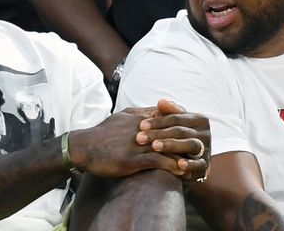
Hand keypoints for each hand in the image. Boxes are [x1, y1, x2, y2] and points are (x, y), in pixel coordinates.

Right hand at [69, 109, 185, 177]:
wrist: (82, 148)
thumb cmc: (101, 134)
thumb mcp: (120, 117)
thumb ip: (139, 114)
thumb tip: (155, 112)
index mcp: (138, 118)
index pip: (166, 117)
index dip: (180, 123)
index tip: (192, 131)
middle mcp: (139, 129)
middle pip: (170, 131)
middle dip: (186, 138)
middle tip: (200, 146)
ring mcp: (135, 145)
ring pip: (167, 146)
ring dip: (183, 153)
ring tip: (196, 159)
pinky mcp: (131, 160)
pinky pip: (157, 162)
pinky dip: (172, 166)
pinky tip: (182, 171)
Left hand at [135, 99, 210, 180]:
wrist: (188, 160)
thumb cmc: (175, 137)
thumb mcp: (173, 124)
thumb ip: (168, 113)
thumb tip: (161, 101)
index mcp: (198, 119)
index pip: (175, 118)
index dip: (157, 121)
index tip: (141, 125)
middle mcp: (205, 133)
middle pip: (180, 131)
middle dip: (159, 134)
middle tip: (140, 138)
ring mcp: (206, 150)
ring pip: (190, 145)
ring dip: (172, 145)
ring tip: (154, 147)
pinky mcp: (205, 166)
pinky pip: (199, 164)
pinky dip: (190, 164)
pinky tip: (178, 164)